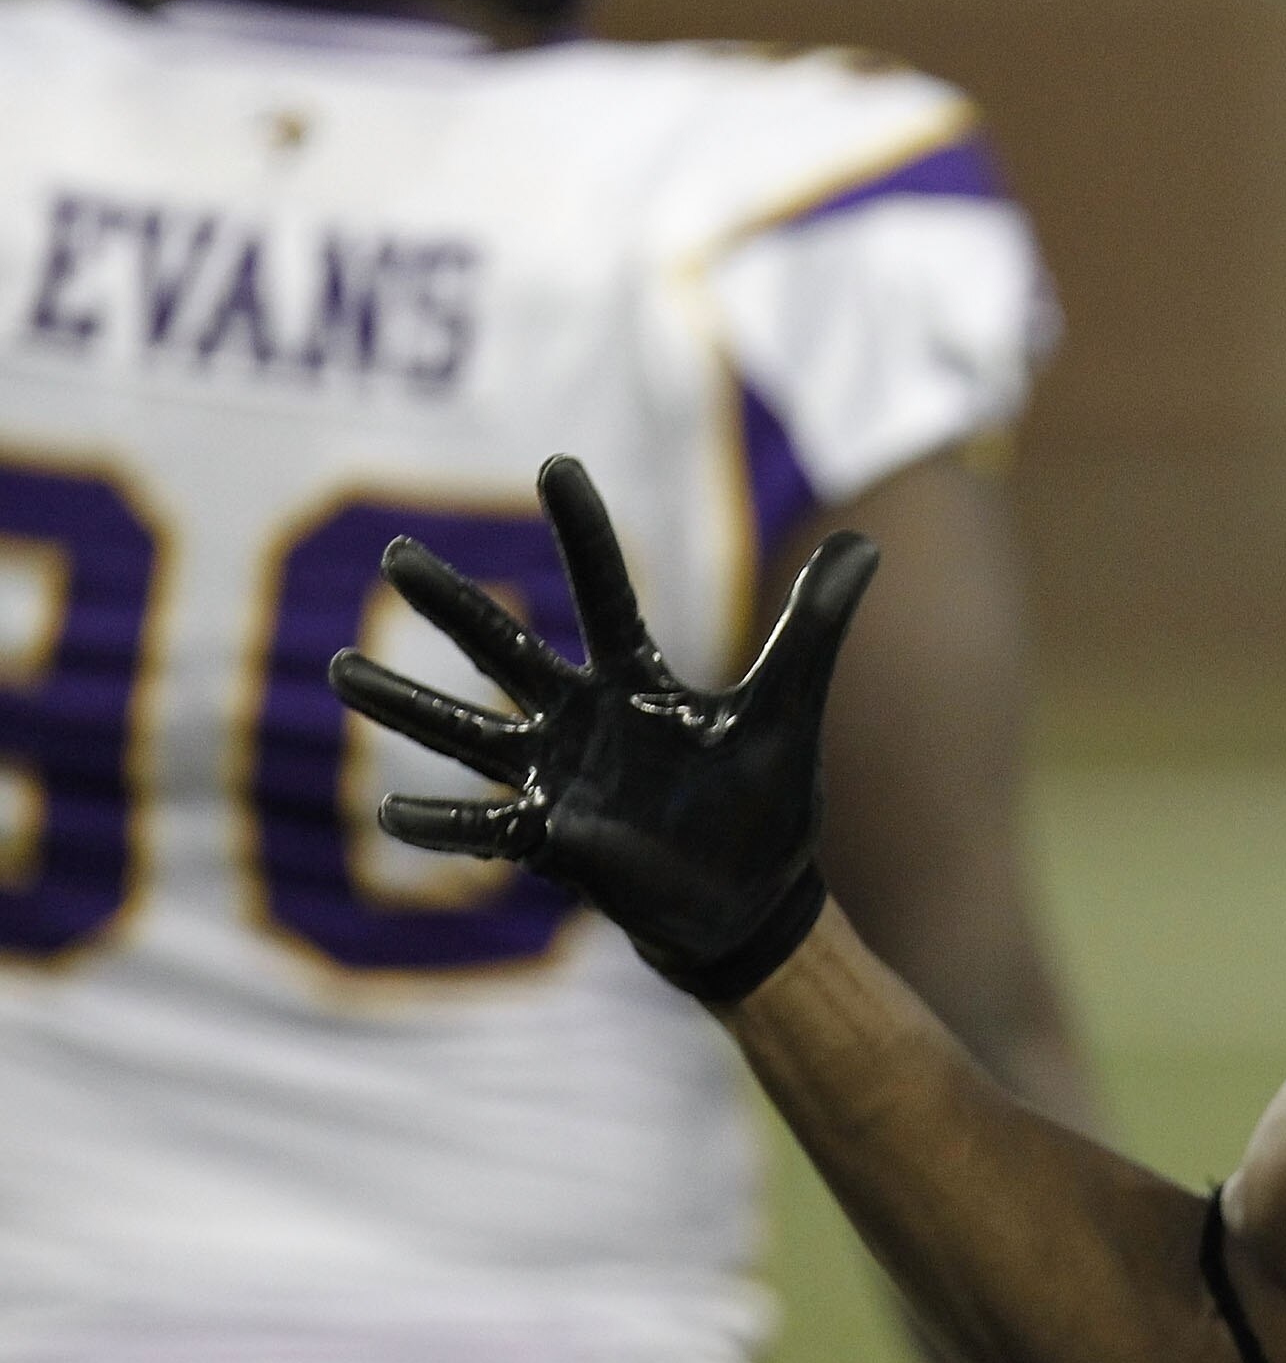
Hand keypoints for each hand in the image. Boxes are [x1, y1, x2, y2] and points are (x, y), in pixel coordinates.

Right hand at [326, 454, 874, 1000]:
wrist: (755, 899)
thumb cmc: (764, 801)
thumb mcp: (791, 709)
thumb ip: (815, 628)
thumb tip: (867, 543)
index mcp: (637, 679)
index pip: (603, 590)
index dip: (582, 531)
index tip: (556, 463)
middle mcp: (582, 718)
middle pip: (508, 650)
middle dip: (456, 606)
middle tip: (397, 552)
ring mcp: (559, 778)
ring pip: (467, 732)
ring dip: (406, 706)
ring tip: (340, 670)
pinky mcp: (552, 842)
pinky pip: (483, 828)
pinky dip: (438, 821)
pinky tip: (385, 808)